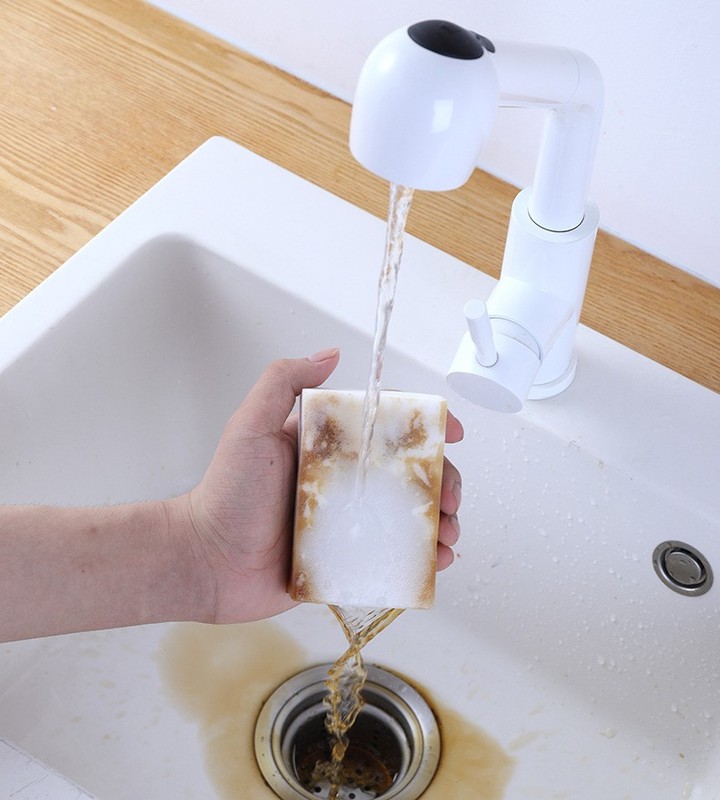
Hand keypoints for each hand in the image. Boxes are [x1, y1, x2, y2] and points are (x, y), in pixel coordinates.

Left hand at [177, 348, 462, 624]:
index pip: (387, 430)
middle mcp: (344, 484)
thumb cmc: (225, 493)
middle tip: (450, 498)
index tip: (451, 434)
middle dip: (443, 482)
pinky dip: (422, 559)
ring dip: (441, 521)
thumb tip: (329, 353)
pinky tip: (436, 560)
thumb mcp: (250, 426)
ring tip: (449, 533)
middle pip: (409, 475)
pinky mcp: (347, 561)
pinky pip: (394, 558)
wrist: (206, 562)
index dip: (426, 429)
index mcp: (330, 449)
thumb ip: (283, 382)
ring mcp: (348, 524)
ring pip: (409, 517)